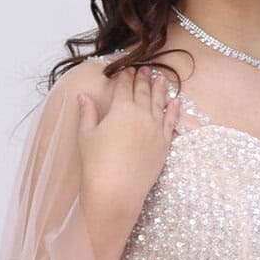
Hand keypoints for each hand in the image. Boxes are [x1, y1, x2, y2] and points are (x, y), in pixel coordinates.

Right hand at [75, 66, 177, 222]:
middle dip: (144, 79)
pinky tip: (176, 101)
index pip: (125, 87)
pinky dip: (174, 110)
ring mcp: (155, 129)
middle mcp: (141, 115)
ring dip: (160, 89)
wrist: (116, 190)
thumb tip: (83, 96)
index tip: (127, 70)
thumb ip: (88, 112)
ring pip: (160, 103)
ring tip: (162, 78)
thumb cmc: (96, 162)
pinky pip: (171, 122)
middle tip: (145, 69)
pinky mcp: (164, 144)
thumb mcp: (86, 134)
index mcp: (121, 109)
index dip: (125, 77)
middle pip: (143, 92)